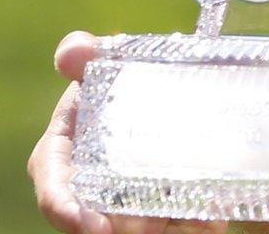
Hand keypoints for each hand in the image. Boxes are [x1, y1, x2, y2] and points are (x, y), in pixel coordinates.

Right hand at [28, 31, 226, 233]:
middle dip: (124, 228)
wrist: (165, 85)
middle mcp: (87, 183)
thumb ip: (87, 52)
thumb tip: (71, 52)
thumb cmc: (121, 75)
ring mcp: (122, 197)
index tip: (94, 227)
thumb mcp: (105, 61)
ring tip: (196, 223)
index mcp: (62, 153)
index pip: (54, 189)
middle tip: (151, 228)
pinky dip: (192, 221)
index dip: (66, 211)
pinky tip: (214, 218)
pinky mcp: (156, 203)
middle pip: (98, 220)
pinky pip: (172, 218)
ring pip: (138, 225)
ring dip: (164, 228)